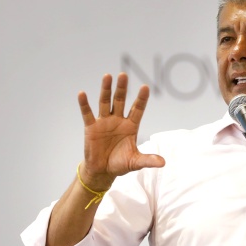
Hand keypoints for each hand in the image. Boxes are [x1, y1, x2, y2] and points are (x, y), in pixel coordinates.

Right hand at [77, 73, 164, 189]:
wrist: (103, 171)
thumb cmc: (120, 164)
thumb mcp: (136, 162)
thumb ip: (148, 160)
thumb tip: (163, 163)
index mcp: (131, 126)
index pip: (138, 109)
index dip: (141, 99)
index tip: (145, 87)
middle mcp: (118, 120)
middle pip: (120, 101)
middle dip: (122, 88)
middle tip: (123, 75)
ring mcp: (104, 122)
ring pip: (105, 102)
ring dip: (106, 90)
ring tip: (107, 76)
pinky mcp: (91, 127)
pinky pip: (87, 113)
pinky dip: (84, 104)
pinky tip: (82, 94)